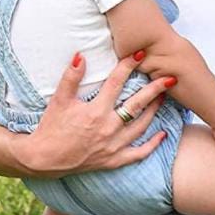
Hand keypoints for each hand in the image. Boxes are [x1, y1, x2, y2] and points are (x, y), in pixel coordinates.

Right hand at [20, 53, 170, 177]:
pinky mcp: (114, 160)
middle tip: (170, 78)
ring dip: (155, 111)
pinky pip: (139, 153)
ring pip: (142, 126)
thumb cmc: (51, 128)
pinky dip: (153, 144)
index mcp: (96, 111)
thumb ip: (71, 77)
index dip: (128, 66)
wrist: (44, 159)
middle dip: (155, 89)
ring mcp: (114, 145)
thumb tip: (81, 55)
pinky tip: (163, 134)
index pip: (116, 83)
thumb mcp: (59, 100)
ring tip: (164, 98)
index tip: (140, 54)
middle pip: (137, 104)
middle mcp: (109, 127)